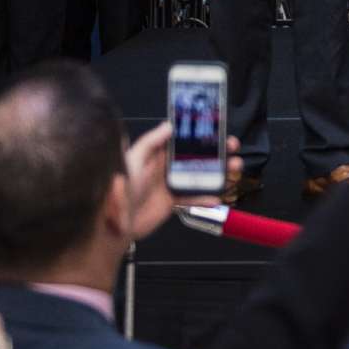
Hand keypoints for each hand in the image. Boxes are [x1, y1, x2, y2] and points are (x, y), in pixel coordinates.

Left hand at [124, 123, 241, 235]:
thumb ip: (151, 142)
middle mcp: (166, 167)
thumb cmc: (121, 187)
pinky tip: (217, 197)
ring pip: (200, 175)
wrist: (113, 223)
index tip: (218, 128)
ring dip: (218, 171)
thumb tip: (170, 125)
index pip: (183, 140)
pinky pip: (192, 198)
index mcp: (157, 153)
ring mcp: (170, 184)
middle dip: (216, 150)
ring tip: (235, 167)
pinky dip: (205, 197)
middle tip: (232, 146)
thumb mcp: (134, 159)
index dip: (201, 133)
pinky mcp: (172, 202)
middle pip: (196, 156)